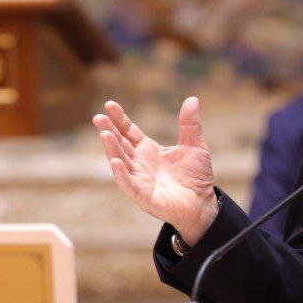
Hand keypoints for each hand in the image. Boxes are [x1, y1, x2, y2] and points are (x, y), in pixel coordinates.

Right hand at [93, 96, 219, 245]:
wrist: (203, 203)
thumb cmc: (196, 176)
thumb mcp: (195, 146)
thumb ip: (190, 125)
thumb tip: (193, 99)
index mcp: (148, 150)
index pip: (128, 131)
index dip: (119, 119)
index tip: (110, 105)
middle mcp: (139, 164)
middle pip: (120, 145)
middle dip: (109, 131)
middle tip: (98, 117)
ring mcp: (139, 180)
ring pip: (120, 162)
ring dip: (111, 149)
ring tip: (104, 134)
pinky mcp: (143, 196)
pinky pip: (128, 184)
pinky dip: (121, 174)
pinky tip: (115, 162)